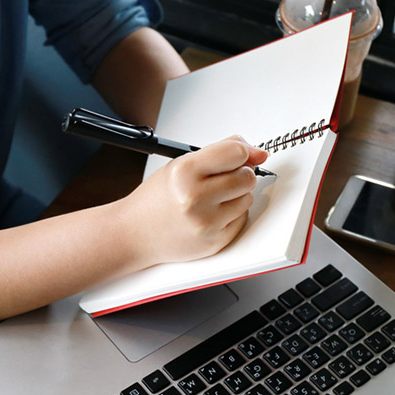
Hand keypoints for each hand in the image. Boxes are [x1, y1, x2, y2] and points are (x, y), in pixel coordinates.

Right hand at [120, 136, 269, 265]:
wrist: (135, 233)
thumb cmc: (157, 198)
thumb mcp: (181, 164)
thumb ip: (220, 152)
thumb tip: (258, 153)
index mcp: (185, 172)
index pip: (236, 152)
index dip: (242, 153)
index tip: (241, 156)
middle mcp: (196, 198)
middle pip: (247, 177)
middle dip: (239, 174)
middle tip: (220, 179)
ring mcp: (207, 223)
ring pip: (247, 198)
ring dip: (236, 196)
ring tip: (212, 198)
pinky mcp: (215, 242)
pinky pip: (242, 219)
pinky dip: (232, 215)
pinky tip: (211, 214)